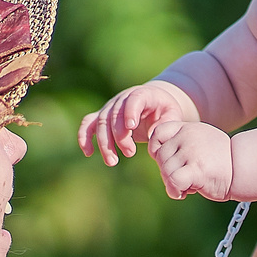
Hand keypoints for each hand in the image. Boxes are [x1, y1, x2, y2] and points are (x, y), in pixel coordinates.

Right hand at [78, 82, 195, 165]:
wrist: (154, 102)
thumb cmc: (164, 110)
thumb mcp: (172, 115)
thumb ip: (165, 124)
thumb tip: (152, 137)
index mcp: (142, 94)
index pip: (134, 100)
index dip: (131, 112)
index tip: (132, 127)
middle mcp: (122, 98)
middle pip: (114, 115)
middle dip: (120, 137)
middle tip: (130, 153)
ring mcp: (110, 106)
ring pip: (100, 122)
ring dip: (104, 143)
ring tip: (113, 162)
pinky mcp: (102, 116)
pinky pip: (88, 124)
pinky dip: (84, 137)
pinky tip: (88, 152)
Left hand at [149, 120, 234, 200]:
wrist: (244, 167)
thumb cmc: (221, 160)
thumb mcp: (200, 141)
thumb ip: (181, 143)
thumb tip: (157, 156)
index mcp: (187, 128)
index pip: (157, 133)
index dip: (156, 149)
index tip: (168, 160)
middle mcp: (188, 137)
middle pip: (160, 157)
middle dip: (167, 172)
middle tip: (182, 178)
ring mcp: (192, 152)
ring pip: (166, 171)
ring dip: (172, 184)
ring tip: (189, 185)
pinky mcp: (196, 169)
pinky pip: (173, 182)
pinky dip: (175, 191)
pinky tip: (185, 192)